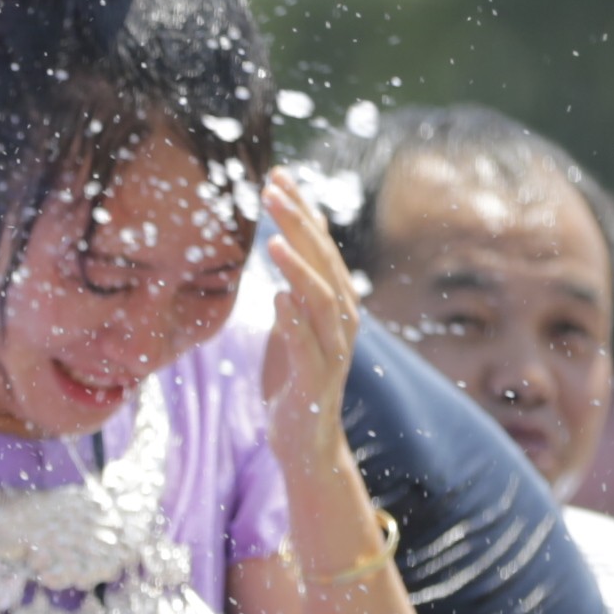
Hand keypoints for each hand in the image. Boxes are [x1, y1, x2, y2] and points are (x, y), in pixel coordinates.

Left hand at [252, 170, 366, 483]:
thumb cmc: (294, 375)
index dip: (301, 209)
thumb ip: (297, 281)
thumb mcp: (293, 320)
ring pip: (321, 300)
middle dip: (298, 224)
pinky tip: (276, 296)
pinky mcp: (315, 379)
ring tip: (273, 239)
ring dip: (299, 267)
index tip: (277, 174)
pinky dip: (293, 319)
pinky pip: (306, 345)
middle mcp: (342, 320)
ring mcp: (333, 350)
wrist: (304, 439)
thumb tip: (291, 236)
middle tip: (272, 190)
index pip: (320, 244)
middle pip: (323, 262)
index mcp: (336, 301)